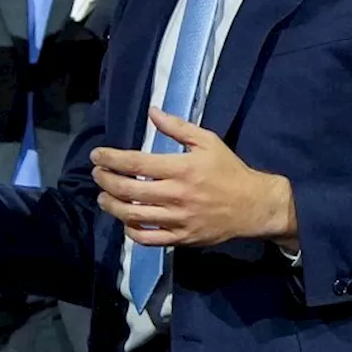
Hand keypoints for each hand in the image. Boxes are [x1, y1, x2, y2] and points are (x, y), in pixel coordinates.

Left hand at [91, 108, 297, 248]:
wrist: (254, 206)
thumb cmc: (228, 170)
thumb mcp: (207, 141)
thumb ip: (177, 127)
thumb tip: (152, 112)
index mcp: (181, 169)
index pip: (135, 164)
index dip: (111, 159)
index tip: (97, 155)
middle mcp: (176, 195)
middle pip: (128, 190)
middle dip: (105, 181)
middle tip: (97, 174)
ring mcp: (177, 219)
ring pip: (133, 215)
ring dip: (112, 205)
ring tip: (103, 196)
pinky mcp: (181, 238)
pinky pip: (148, 239)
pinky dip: (131, 230)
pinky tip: (126, 220)